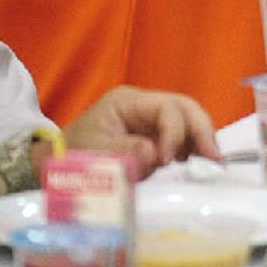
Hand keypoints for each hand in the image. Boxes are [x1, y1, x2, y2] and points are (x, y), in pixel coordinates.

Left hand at [61, 86, 219, 176]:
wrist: (52, 164)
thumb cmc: (70, 155)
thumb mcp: (93, 153)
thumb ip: (125, 152)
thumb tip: (155, 155)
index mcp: (128, 101)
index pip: (167, 109)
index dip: (175, 133)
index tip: (168, 161)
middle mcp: (144, 105)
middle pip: (186, 108)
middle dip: (202, 131)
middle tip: (214, 159)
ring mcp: (150, 119)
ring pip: (188, 121)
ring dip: (200, 141)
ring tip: (209, 164)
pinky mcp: (153, 135)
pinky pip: (181, 137)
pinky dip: (191, 149)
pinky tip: (194, 164)